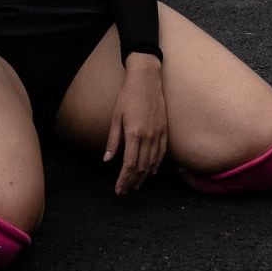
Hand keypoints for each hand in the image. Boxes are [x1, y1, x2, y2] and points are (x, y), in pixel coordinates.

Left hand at [104, 54, 167, 194]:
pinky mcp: (164, 129)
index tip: (119, 189)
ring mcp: (158, 133)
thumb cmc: (128, 96)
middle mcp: (148, 136)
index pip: (129, 164)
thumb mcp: (116, 117)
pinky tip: (151, 171)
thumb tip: (107, 159)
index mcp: (134, 133)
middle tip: (125, 191)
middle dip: (132, 181)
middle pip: (141, 166)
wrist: (147, 79)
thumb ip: (113, 140)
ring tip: (136, 185)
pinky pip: (161, 151)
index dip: (124, 179)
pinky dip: (156, 164)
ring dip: (144, 176)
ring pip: (152, 161)